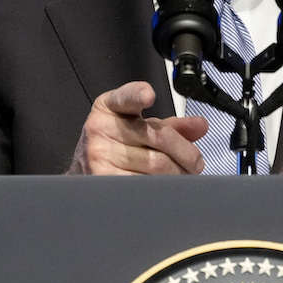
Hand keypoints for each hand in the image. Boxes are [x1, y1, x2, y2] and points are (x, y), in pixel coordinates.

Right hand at [67, 81, 209, 174]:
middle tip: (196, 162)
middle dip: (185, 152)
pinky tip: (166, 187)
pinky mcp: (102, 179)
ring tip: (184, 176)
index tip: (148, 94)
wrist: (82, 171)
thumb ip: (170, 125)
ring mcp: (99, 154)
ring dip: (178, 173)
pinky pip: (144, 184)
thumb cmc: (115, 145)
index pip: (125, 97)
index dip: (137, 95)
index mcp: (110, 107)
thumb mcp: (138, 127)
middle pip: (157, 137)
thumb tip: (201, 125)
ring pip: (155, 164)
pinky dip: (162, 187)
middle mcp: (101, 128)